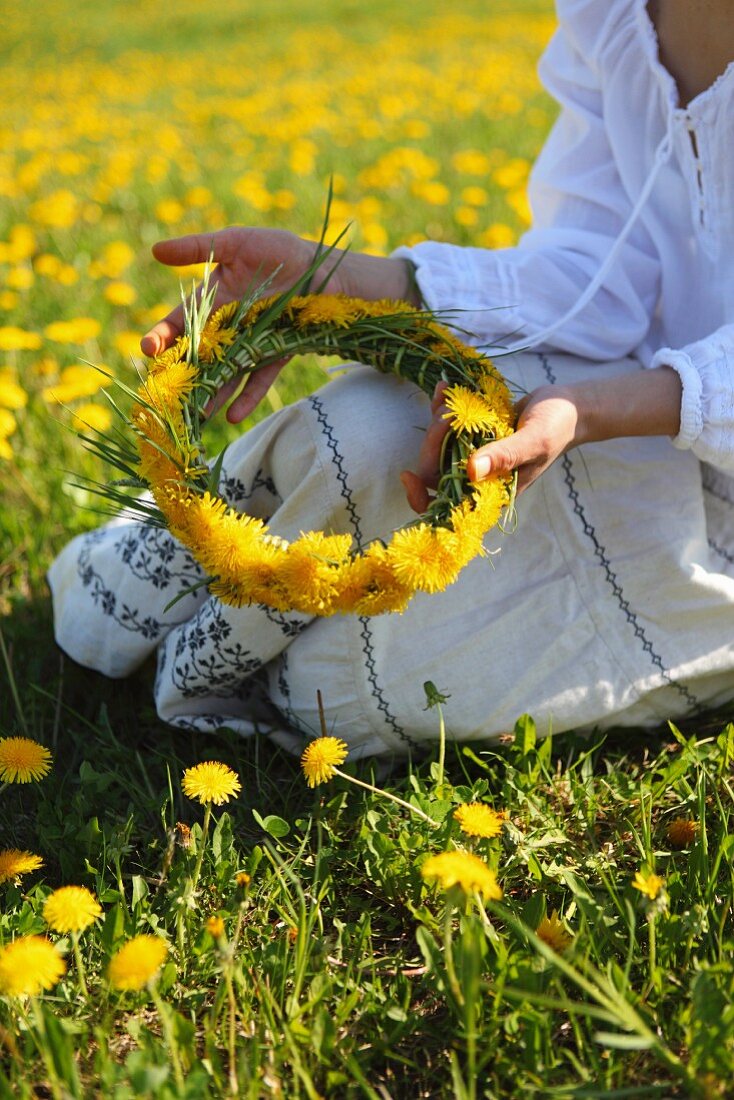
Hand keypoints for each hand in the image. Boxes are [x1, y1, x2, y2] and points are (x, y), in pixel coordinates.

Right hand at [140, 228, 331, 422]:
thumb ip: (197, 248)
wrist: (321, 267)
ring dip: (211, 395)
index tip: (148, 351)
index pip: (181, 323)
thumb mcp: (235, 243)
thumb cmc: (277, 250)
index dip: (163, 336)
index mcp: (212, 302)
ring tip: (196, 416)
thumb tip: (156, 251)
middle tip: (166, 395)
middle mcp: (227, 328)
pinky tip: (233, 417)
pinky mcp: (275, 354)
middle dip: (183, 376)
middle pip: (199, 357)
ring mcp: (251, 344)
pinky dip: (247, 398)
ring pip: (225, 374)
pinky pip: (259, 380)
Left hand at [401, 365, 683, 510]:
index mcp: (490, 493)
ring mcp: (473, 458)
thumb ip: (504, 456)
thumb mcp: (534, 440)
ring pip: (436, 449)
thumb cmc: (556, 427)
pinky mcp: (471, 437)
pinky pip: (446, 429)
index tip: (408, 474)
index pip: (444, 508)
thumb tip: (471, 471)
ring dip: (436, 421)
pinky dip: (441, 408)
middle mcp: (477, 480)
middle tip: (448, 415)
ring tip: (446, 395)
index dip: (421, 498)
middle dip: (433, 442)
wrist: (569, 408)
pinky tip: (441, 388)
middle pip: (433, 472)